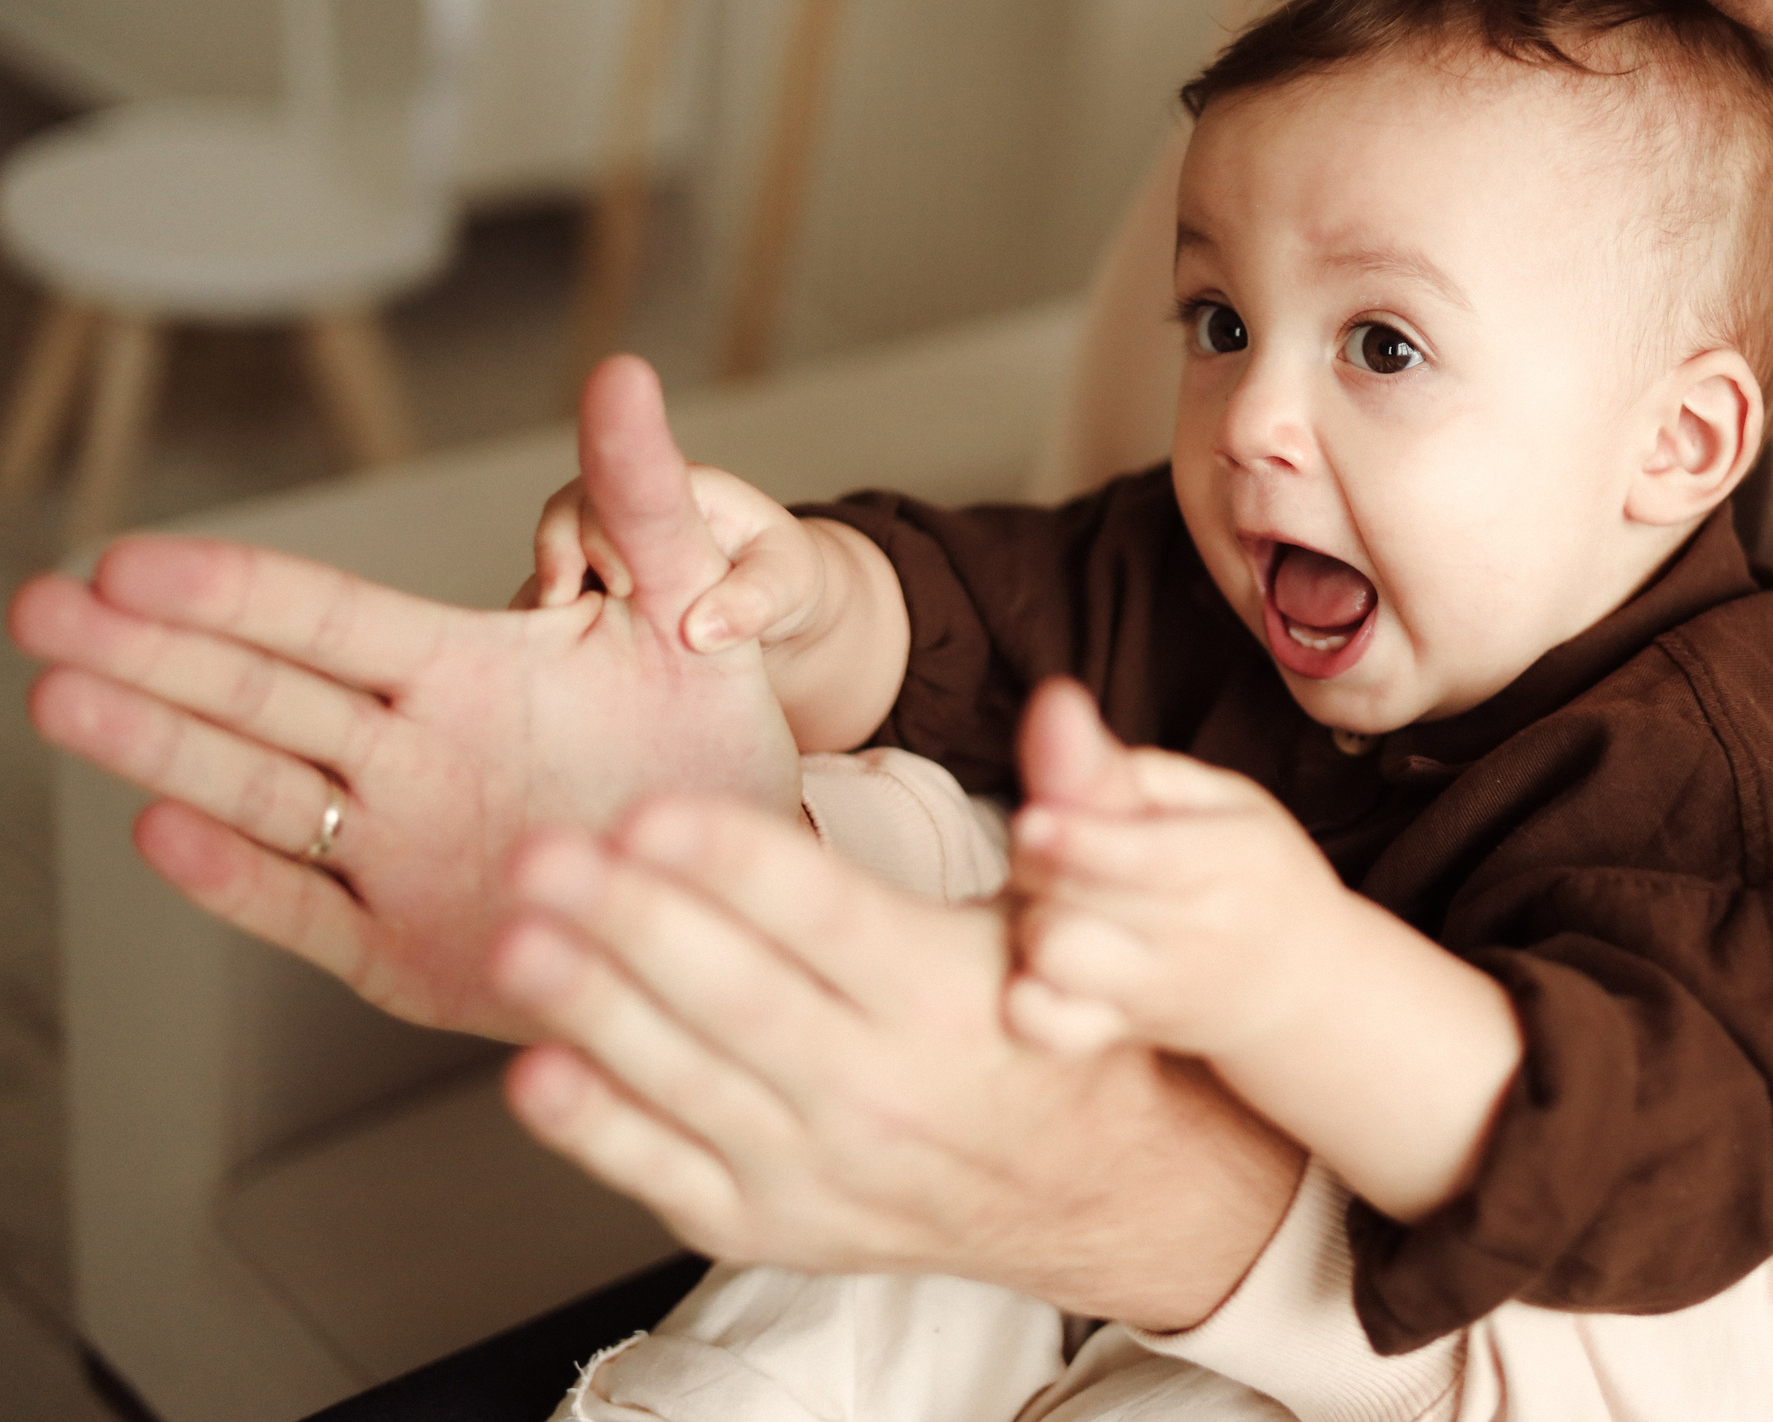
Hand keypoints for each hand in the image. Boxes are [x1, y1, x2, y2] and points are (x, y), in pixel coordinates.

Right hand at [9, 357, 800, 1038]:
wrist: (739, 882)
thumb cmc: (708, 741)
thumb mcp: (692, 611)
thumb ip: (644, 500)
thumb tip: (624, 374)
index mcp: (464, 667)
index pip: (327, 617)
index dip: (234, 589)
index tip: (133, 558)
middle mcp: (411, 751)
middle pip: (260, 696)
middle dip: (150, 653)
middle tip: (42, 611)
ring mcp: (397, 850)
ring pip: (257, 792)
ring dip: (161, 749)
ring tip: (64, 698)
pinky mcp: (404, 948)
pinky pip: (308, 909)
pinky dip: (240, 880)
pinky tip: (162, 831)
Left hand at [494, 794, 1305, 1325]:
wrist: (1097, 1197)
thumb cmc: (1057, 1033)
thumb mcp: (1075, 916)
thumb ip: (1062, 810)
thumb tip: (1060, 705)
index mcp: (948, 995)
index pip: (825, 917)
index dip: (734, 863)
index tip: (654, 811)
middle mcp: (881, 1087)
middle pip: (735, 994)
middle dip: (629, 918)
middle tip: (542, 851)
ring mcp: (820, 1167)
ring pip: (685, 1080)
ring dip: (590, 1007)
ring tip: (516, 936)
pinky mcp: (774, 1224)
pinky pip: (667, 1174)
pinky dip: (597, 1127)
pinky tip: (535, 1068)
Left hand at [1003, 679, 1351, 1059]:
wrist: (1308, 991)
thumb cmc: (1255, 875)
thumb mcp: (1220, 803)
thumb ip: (1129, 768)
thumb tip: (1050, 702)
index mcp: (1231, 860)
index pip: (1142, 857)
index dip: (1077, 839)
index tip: (1032, 819)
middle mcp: (1198, 932)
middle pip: (1080, 898)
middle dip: (1039, 862)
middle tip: (1047, 841)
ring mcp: (1160, 991)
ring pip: (1057, 958)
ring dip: (1032, 920)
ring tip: (1053, 900)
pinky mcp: (1127, 1030)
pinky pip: (1052, 1028)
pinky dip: (1029, 1000)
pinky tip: (1037, 970)